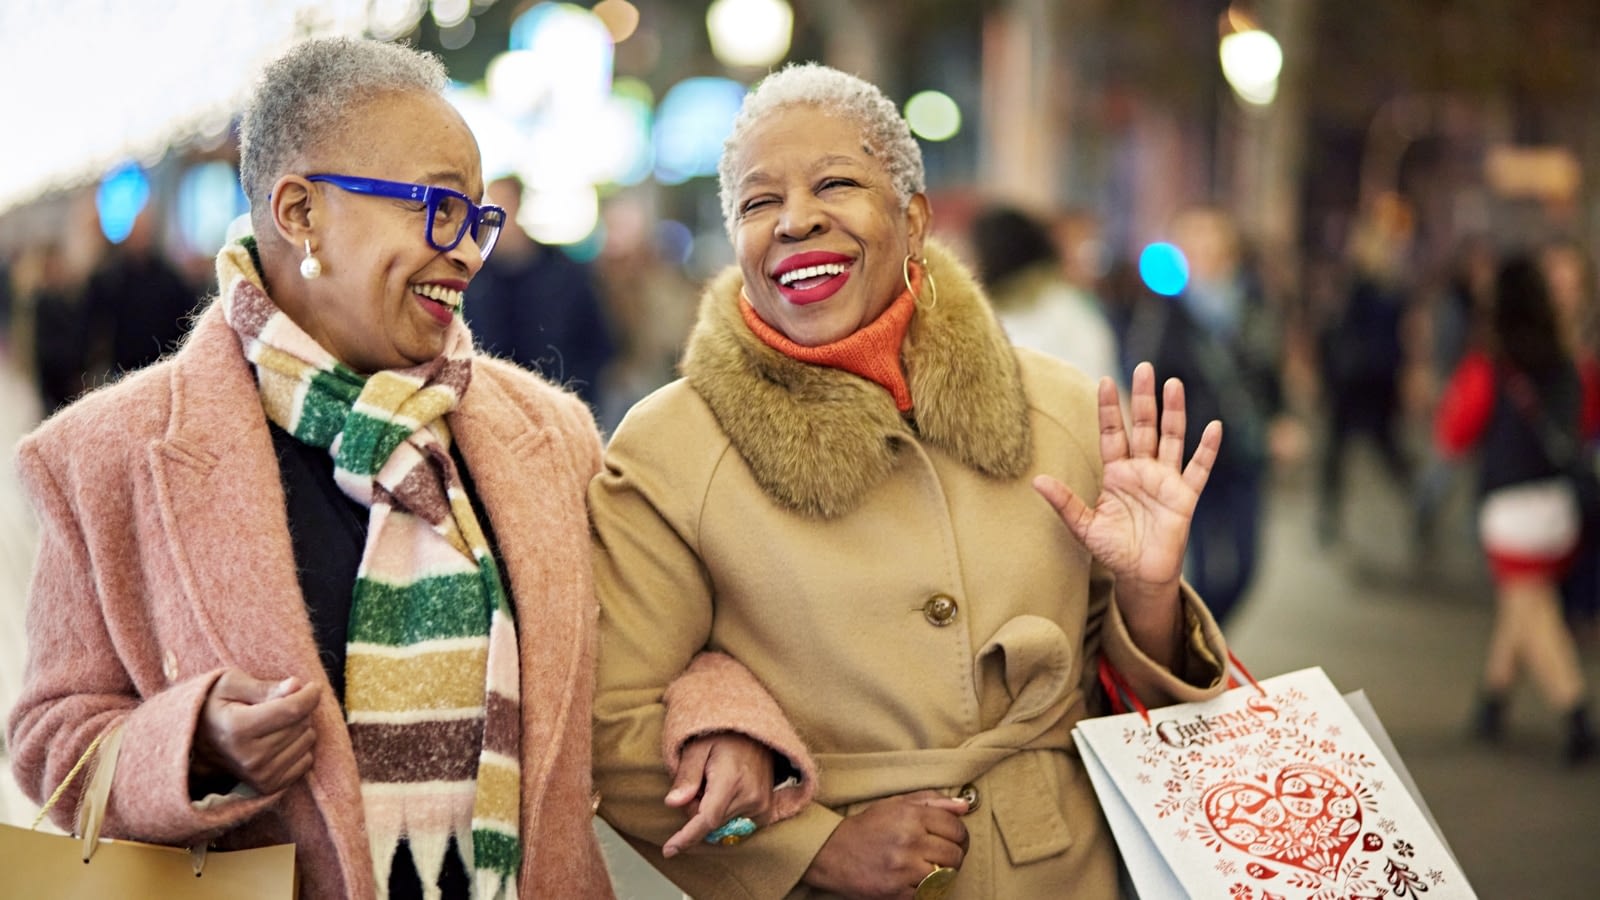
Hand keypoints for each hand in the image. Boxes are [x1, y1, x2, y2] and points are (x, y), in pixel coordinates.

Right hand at [193, 670, 320, 794]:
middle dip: (299, 708)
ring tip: (274, 724)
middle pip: (302, 723)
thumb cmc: (214, 707)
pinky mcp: (268, 787)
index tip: (312, 686)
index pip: (293, 709)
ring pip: (307, 740)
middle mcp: (250, 756)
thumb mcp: (230, 685)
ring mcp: (260, 775)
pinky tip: (277, 742)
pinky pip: (306, 760)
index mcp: (238, 728)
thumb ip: (264, 686)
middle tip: (279, 705)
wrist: (195, 746)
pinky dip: (298, 747)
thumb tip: (296, 685)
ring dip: (299, 727)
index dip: (310, 694)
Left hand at [661, 732, 775, 856]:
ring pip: (722, 825)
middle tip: (699, 782)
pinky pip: (735, 824)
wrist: (756, 732)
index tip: (669, 850)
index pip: (707, 819)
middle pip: (710, 824)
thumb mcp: (697, 746)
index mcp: (731, 780)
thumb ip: (686, 775)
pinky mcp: (765, 810)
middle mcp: (750, 796)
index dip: (686, 837)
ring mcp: (761, 805)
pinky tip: (725, 793)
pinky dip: (723, 814)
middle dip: (695, 810)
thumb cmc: (724, 735)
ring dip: (710, 812)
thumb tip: (672, 804)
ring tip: (713, 783)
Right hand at [801, 790, 969, 898]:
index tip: (955, 838)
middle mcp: (909, 841)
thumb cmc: (867, 827)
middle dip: (954, 854)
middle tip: (943, 854)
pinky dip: (926, 887)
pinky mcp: (897, 891)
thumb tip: (964, 806)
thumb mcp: (896, 804)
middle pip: (955, 854)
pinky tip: (914, 878)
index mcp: (911, 816)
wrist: (832, 853)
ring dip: (942, 872)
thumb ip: (932, 801)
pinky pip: (928, 893)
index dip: (960, 835)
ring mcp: (904, 868)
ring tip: (929, 866)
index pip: (956, 828)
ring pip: (946, 875)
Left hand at [1033, 362, 1221, 604]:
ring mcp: (1165, 480)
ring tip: (1173, 384)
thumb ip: (1064, 502)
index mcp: (1117, 473)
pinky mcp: (1185, 496)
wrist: (1140, 575)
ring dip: (1174, 412)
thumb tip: (1036, 481)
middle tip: (1145, 367)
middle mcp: (1142, 470)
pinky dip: (1207, 449)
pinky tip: (1214, 427)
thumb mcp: (1084, 526)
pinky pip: (1198, 468)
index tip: (1104, 381)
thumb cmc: (1113, 549)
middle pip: (1144, 426)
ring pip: (1172, 438)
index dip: (1109, 408)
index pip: (1112, 433)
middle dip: (1143, 398)